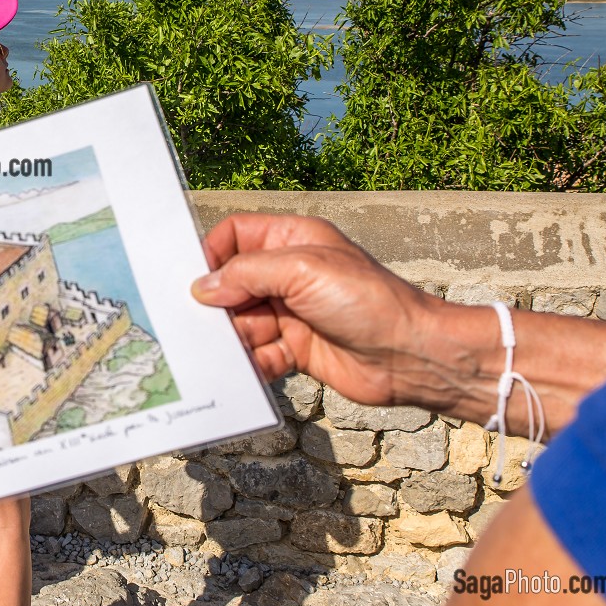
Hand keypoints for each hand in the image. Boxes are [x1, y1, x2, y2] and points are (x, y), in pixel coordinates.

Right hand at [191, 213, 444, 407]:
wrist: (411, 356)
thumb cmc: (368, 300)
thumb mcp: (302, 270)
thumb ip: (247, 273)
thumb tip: (203, 288)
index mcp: (293, 240)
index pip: (236, 236)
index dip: (212, 254)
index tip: (193, 279)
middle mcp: (289, 274)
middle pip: (232, 284)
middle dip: (217, 304)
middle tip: (198, 321)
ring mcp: (292, 313)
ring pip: (241, 323)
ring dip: (233, 338)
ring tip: (227, 349)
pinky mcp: (296, 349)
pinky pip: (259, 355)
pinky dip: (250, 364)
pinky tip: (249, 369)